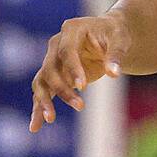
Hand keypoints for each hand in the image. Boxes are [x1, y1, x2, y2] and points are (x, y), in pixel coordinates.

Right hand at [30, 12, 128, 131]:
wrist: (108, 34)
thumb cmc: (115, 34)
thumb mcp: (120, 40)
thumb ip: (116, 55)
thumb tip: (114, 73)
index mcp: (71, 30)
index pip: (67, 51)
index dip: (73, 68)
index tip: (83, 87)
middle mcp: (56, 44)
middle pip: (51, 68)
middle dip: (62, 89)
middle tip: (80, 106)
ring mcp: (52, 60)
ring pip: (42, 81)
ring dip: (45, 100)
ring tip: (50, 119)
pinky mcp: (54, 75)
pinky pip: (44, 92)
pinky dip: (39, 108)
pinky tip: (35, 126)